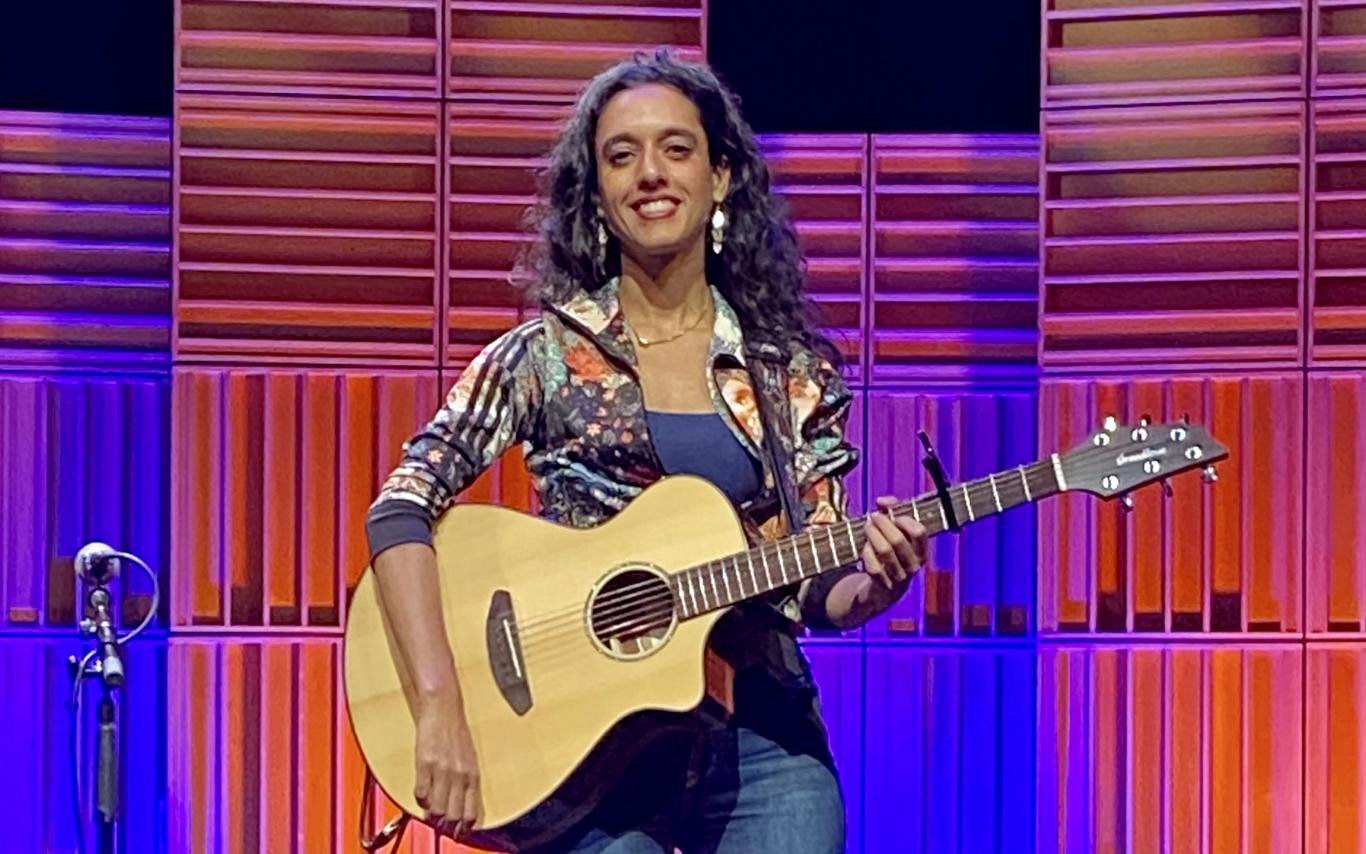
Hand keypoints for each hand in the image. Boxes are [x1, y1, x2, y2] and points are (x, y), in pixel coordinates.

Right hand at [413, 695, 481, 838]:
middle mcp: (459, 775)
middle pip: (453, 814)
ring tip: (430, 810)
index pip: (470, 811)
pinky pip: (420, 793)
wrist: (444, 708)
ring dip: (432, 813)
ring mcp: (441, 770)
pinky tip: (421, 795)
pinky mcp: (424, 764)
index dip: (464, 826)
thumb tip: (462, 802)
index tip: (459, 831)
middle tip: (441, 824)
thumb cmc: (457, 732)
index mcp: (472, 774)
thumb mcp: (470, 758)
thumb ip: (467, 780)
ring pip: (436, 808)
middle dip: (447, 824)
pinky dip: (420, 799)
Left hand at [860, 495, 927, 591]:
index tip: (894, 515)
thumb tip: (882, 501)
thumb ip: (892, 510)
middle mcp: (914, 565)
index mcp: (922, 551)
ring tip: (867, 526)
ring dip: (872, 534)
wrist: (885, 590)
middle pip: (897, 539)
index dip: (904, 520)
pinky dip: (867, 552)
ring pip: (884, 550)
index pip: (919, 532)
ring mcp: (899, 576)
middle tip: (873, 516)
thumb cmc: (892, 552)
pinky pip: (873, 565)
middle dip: (882, 523)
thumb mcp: (898, 532)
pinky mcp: (884, 584)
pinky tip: (865, 547)